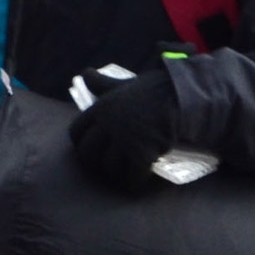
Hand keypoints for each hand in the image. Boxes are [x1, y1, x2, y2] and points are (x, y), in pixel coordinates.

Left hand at [67, 68, 182, 193]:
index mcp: (101, 108)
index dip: (80, 143)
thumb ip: (103, 84)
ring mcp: (124, 140)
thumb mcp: (123, 85)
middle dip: (95, 162)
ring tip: (125, 171)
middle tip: (106, 165)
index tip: (90, 149)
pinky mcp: (141, 154)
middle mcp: (108, 125)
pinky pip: (131, 176)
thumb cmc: (152, 89)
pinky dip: (135, 180)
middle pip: (88, 154)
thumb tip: (85, 74)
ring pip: (109, 168)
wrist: (179, 96)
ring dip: (117, 173)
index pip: (76, 132)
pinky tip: (140, 177)